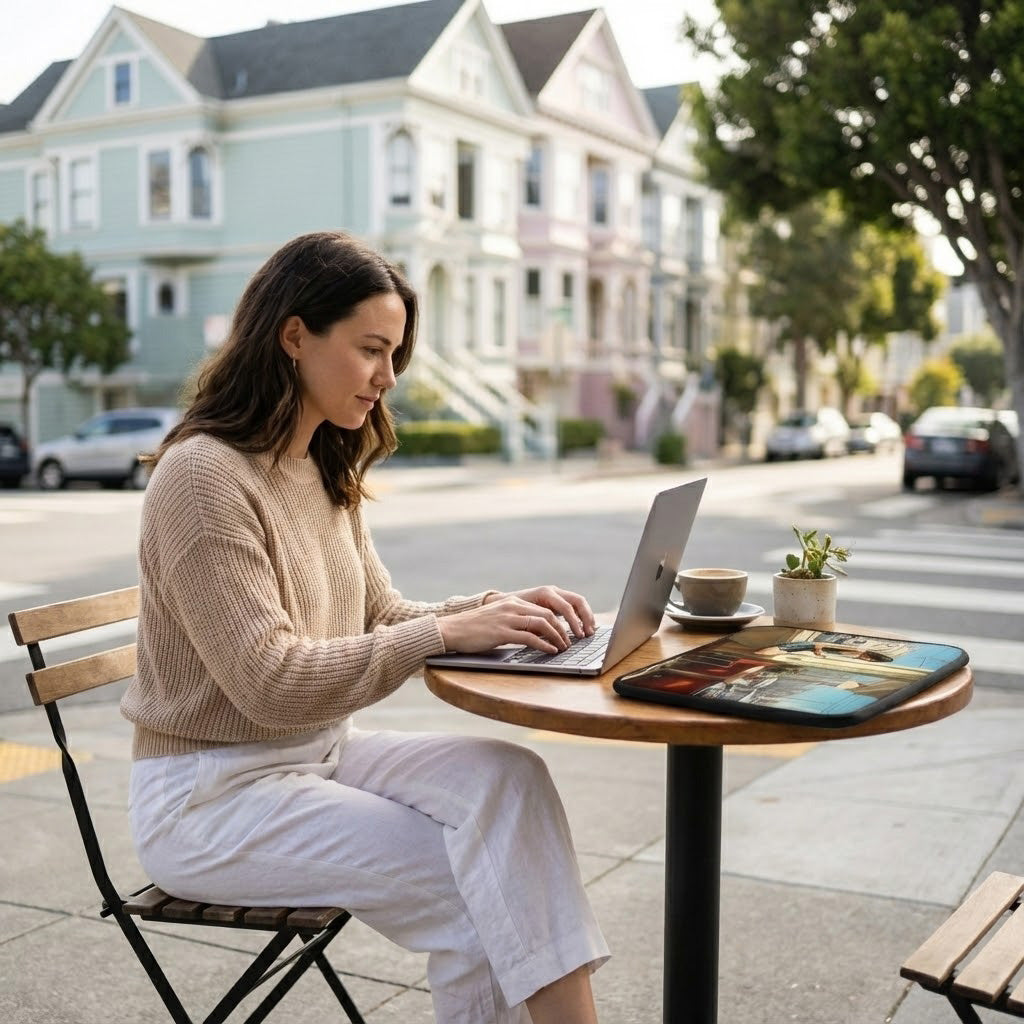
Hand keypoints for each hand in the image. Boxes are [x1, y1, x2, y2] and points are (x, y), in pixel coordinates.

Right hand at [438, 587, 594, 654]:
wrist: (452, 629)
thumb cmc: (475, 629)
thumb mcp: (499, 619)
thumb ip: (517, 621)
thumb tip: (538, 633)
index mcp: (513, 602)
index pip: (545, 608)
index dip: (561, 620)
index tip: (569, 632)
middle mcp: (513, 607)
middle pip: (548, 614)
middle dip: (564, 629)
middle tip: (571, 641)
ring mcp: (507, 618)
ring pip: (542, 623)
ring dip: (558, 637)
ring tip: (564, 647)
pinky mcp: (502, 632)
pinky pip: (530, 637)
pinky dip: (544, 644)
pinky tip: (551, 650)